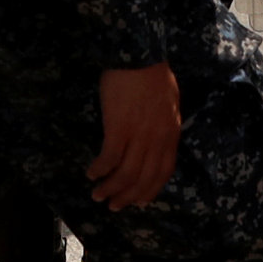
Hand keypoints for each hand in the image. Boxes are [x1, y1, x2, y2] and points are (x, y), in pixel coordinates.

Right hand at [86, 61, 181, 208]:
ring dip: (111, 189)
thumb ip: (164, 126)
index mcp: (171, 134)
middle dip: (128, 197)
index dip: (150, 190)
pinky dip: (100, 170)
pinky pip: (109, 158)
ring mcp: (138, 136)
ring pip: (126, 174)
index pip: (163, 172)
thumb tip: (154, 143)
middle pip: (143, 178)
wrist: (139, 55)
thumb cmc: (152, 73)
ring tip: (98, 195)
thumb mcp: (169, 103)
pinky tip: (91, 173)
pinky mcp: (119, 128)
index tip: (138, 201)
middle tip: (114, 206)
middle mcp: (157, 140)